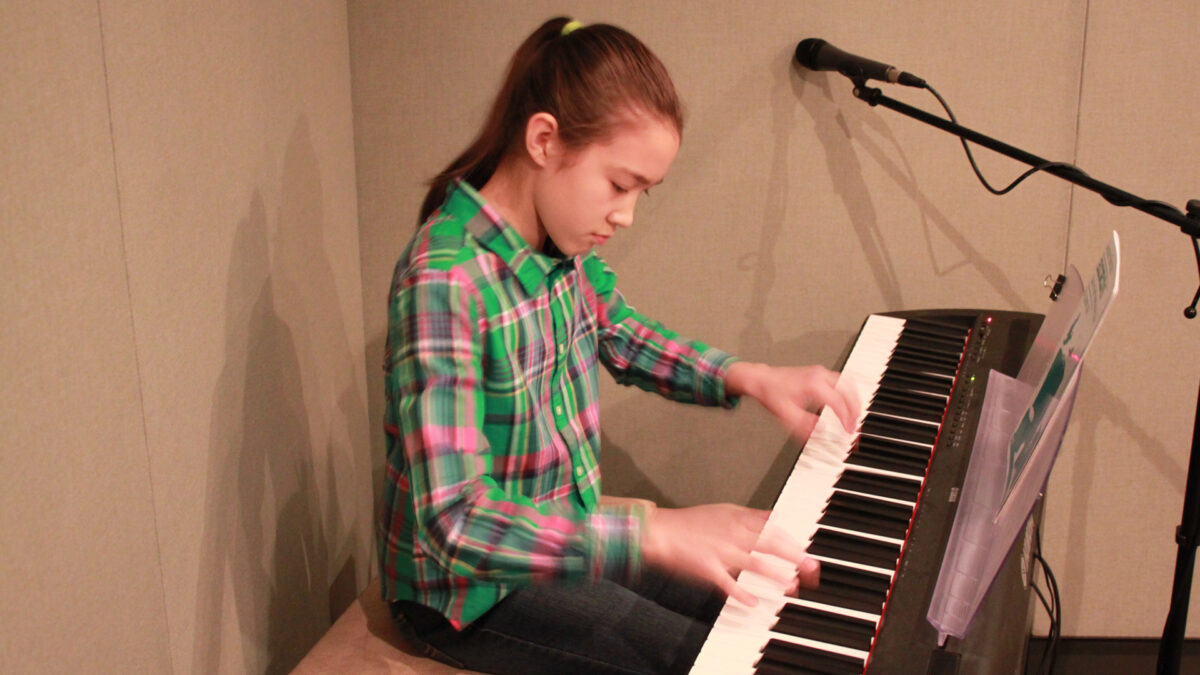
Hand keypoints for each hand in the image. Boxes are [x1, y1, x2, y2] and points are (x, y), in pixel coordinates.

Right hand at [642, 504, 819, 605]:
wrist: (660, 530)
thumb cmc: (690, 522)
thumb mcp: (723, 510)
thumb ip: (750, 515)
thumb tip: (774, 516)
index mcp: (736, 518)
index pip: (772, 528)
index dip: (792, 540)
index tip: (805, 550)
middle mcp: (732, 534)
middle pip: (770, 544)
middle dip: (794, 556)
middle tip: (811, 567)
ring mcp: (721, 552)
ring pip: (755, 564)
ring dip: (776, 575)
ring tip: (792, 585)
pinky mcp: (707, 569)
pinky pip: (729, 584)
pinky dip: (742, 594)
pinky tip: (754, 602)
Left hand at [726, 362, 859, 440]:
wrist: (761, 379)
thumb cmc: (771, 393)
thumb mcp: (786, 415)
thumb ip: (805, 426)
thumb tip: (822, 432)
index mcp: (813, 385)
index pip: (838, 403)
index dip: (846, 419)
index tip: (848, 430)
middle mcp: (819, 375)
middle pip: (847, 391)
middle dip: (855, 410)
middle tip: (855, 425)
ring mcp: (820, 372)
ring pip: (847, 384)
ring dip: (853, 400)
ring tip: (855, 416)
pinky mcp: (819, 373)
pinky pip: (841, 381)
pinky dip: (847, 393)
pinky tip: (847, 403)